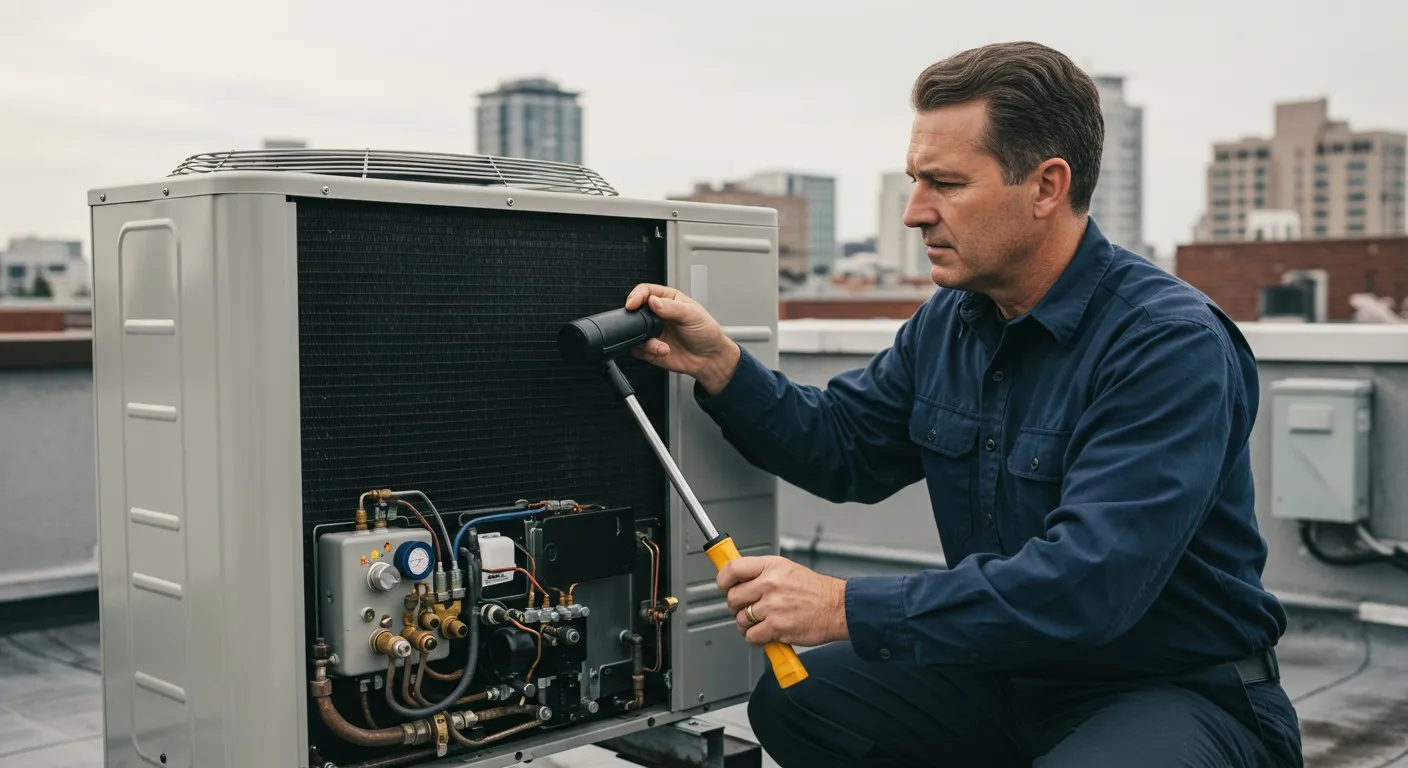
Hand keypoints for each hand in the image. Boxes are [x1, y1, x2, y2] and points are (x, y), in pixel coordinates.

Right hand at [624, 283, 740, 395]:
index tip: (632, 303)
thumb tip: (653, 301)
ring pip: (635, 332)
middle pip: (635, 311)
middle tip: (645, 328)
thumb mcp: (692, 315)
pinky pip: (639, 349)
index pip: (646, 291)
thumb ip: (672, 307)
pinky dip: (647, 351)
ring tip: (661, 346)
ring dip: (646, 341)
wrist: (710, 358)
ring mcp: (654, 332)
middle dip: (636, 321)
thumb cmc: (706, 332)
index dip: (636, 295)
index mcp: (668, 300)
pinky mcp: (652, 348)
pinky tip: (662, 351)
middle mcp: (658, 315)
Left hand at [717, 555, 847, 647]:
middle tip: (747, 608)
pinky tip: (765, 633)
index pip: (733, 569)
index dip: (723, 580)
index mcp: (770, 566)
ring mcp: (772, 605)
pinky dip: (755, 638)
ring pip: (740, 619)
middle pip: (732, 597)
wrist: (838, 608)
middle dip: (736, 607)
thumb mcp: (787, 569)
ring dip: (746, 625)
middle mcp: (769, 583)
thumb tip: (738, 580)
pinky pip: (751, 636)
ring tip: (760, 622)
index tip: (724, 586)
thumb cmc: (815, 591)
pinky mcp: (777, 626)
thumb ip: (762, 573)